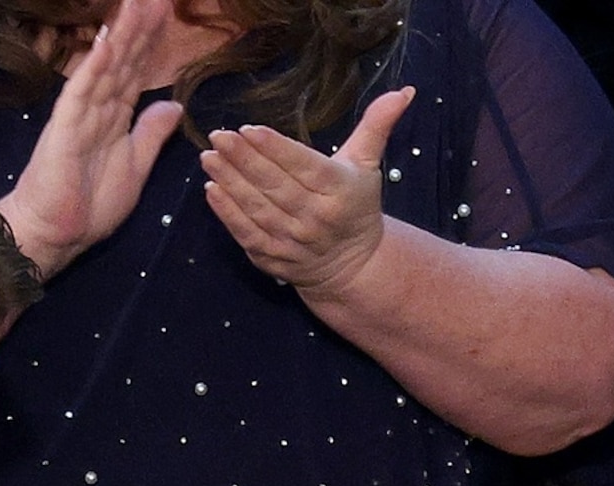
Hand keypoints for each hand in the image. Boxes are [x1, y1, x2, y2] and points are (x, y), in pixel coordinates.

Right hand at [0, 0, 182, 277]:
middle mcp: (98, 107)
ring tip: (138, 3)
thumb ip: (152, 134)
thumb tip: (174, 104)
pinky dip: (94, 65)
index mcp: (115, 116)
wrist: (56, 233)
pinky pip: (81, 90)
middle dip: (141, 27)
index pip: (137, 71)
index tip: (168, 13)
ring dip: (122, 34)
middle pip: (124, 59)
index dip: (152, 42)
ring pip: (106, 66)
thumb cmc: (90, 205)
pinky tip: (106, 40)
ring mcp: (80, 113)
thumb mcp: (136, 166)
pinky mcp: (65, 126)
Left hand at [201, 87, 413, 294]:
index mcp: (339, 192)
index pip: (304, 167)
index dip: (275, 149)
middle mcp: (316, 219)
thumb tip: (403, 90)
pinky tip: (211, 190)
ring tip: (210, 157)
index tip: (248, 129)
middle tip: (219, 136)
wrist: (354, 266)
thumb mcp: (368, 165)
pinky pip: (247, 235)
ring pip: (258, 209)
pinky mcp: (274, 259)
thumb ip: (377, 126)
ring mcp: (294, 242)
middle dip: (244, 160)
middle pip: (276, 186)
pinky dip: (228, 214)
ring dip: (230, 182)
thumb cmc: (356, 206)